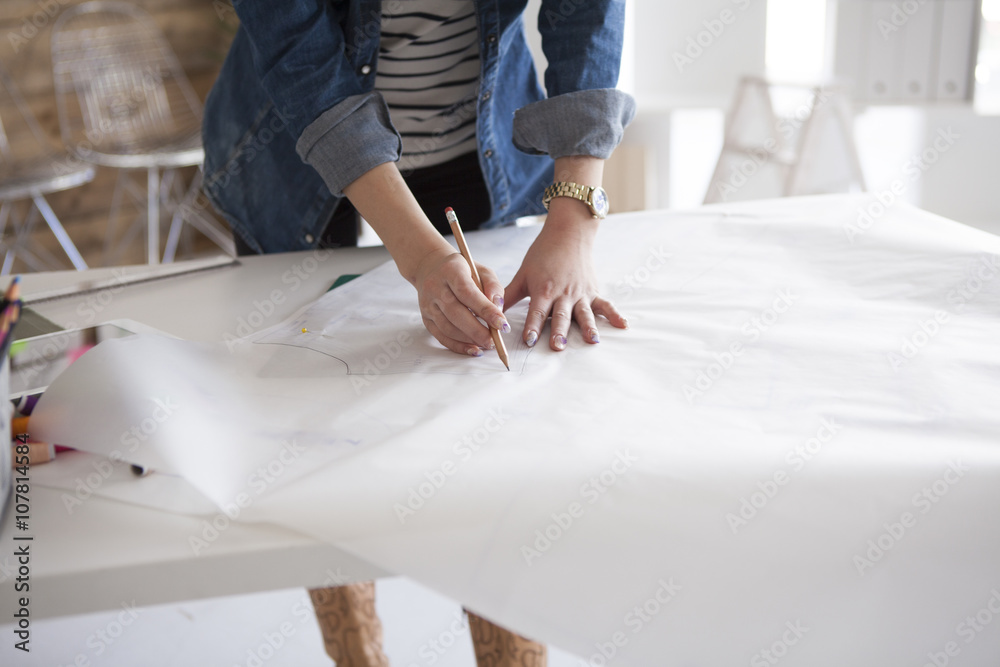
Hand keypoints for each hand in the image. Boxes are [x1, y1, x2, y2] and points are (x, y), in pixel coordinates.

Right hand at [412, 245, 509, 356]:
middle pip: (456, 313)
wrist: (429, 267)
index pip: (468, 293)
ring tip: (487, 344)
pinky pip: (441, 336)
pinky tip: (473, 350)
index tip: (502, 324)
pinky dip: (458, 346)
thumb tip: (498, 308)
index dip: (486, 310)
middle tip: (494, 342)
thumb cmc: (461, 269)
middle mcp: (435, 287)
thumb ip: (493, 286)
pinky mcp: (426, 318)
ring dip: (469, 339)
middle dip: (477, 331)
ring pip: (448, 327)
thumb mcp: (481, 270)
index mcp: (450, 271)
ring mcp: (428, 304)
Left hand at [503, 201, 626, 350]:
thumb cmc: (543, 254)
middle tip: (558, 346)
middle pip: (561, 316)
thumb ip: (508, 295)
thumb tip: (491, 311)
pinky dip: (614, 315)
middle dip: (560, 331)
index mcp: (544, 289)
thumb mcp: (523, 274)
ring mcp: (580, 293)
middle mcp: (564, 293)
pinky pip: (605, 304)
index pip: (537, 312)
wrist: (568, 233)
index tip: (530, 340)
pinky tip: (623, 325)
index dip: (533, 326)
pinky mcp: (593, 291)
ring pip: (584, 313)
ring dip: (587, 327)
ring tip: (592, 341)